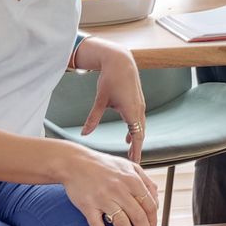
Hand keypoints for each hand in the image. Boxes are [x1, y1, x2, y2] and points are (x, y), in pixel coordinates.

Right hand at [60, 147, 158, 225]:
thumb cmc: (103, 165)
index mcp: (132, 179)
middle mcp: (119, 189)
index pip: (149, 205)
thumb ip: (144, 179)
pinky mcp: (88, 206)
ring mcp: (103, 198)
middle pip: (138, 216)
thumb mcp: (128, 166)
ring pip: (122, 224)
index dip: (153, 221)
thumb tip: (156, 196)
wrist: (74, 162)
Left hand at [79, 45, 147, 163]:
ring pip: (140, 127)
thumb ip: (93, 118)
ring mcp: (140, 105)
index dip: (137, 150)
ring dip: (137, 140)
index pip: (138, 136)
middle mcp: (138, 109)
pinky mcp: (137, 102)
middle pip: (141, 134)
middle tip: (133, 164)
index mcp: (131, 111)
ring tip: (131, 153)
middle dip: (137, 149)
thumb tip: (84, 133)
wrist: (120, 61)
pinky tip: (128, 136)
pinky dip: (135, 130)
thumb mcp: (100, 100)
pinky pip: (138, 121)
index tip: (135, 163)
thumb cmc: (110, 78)